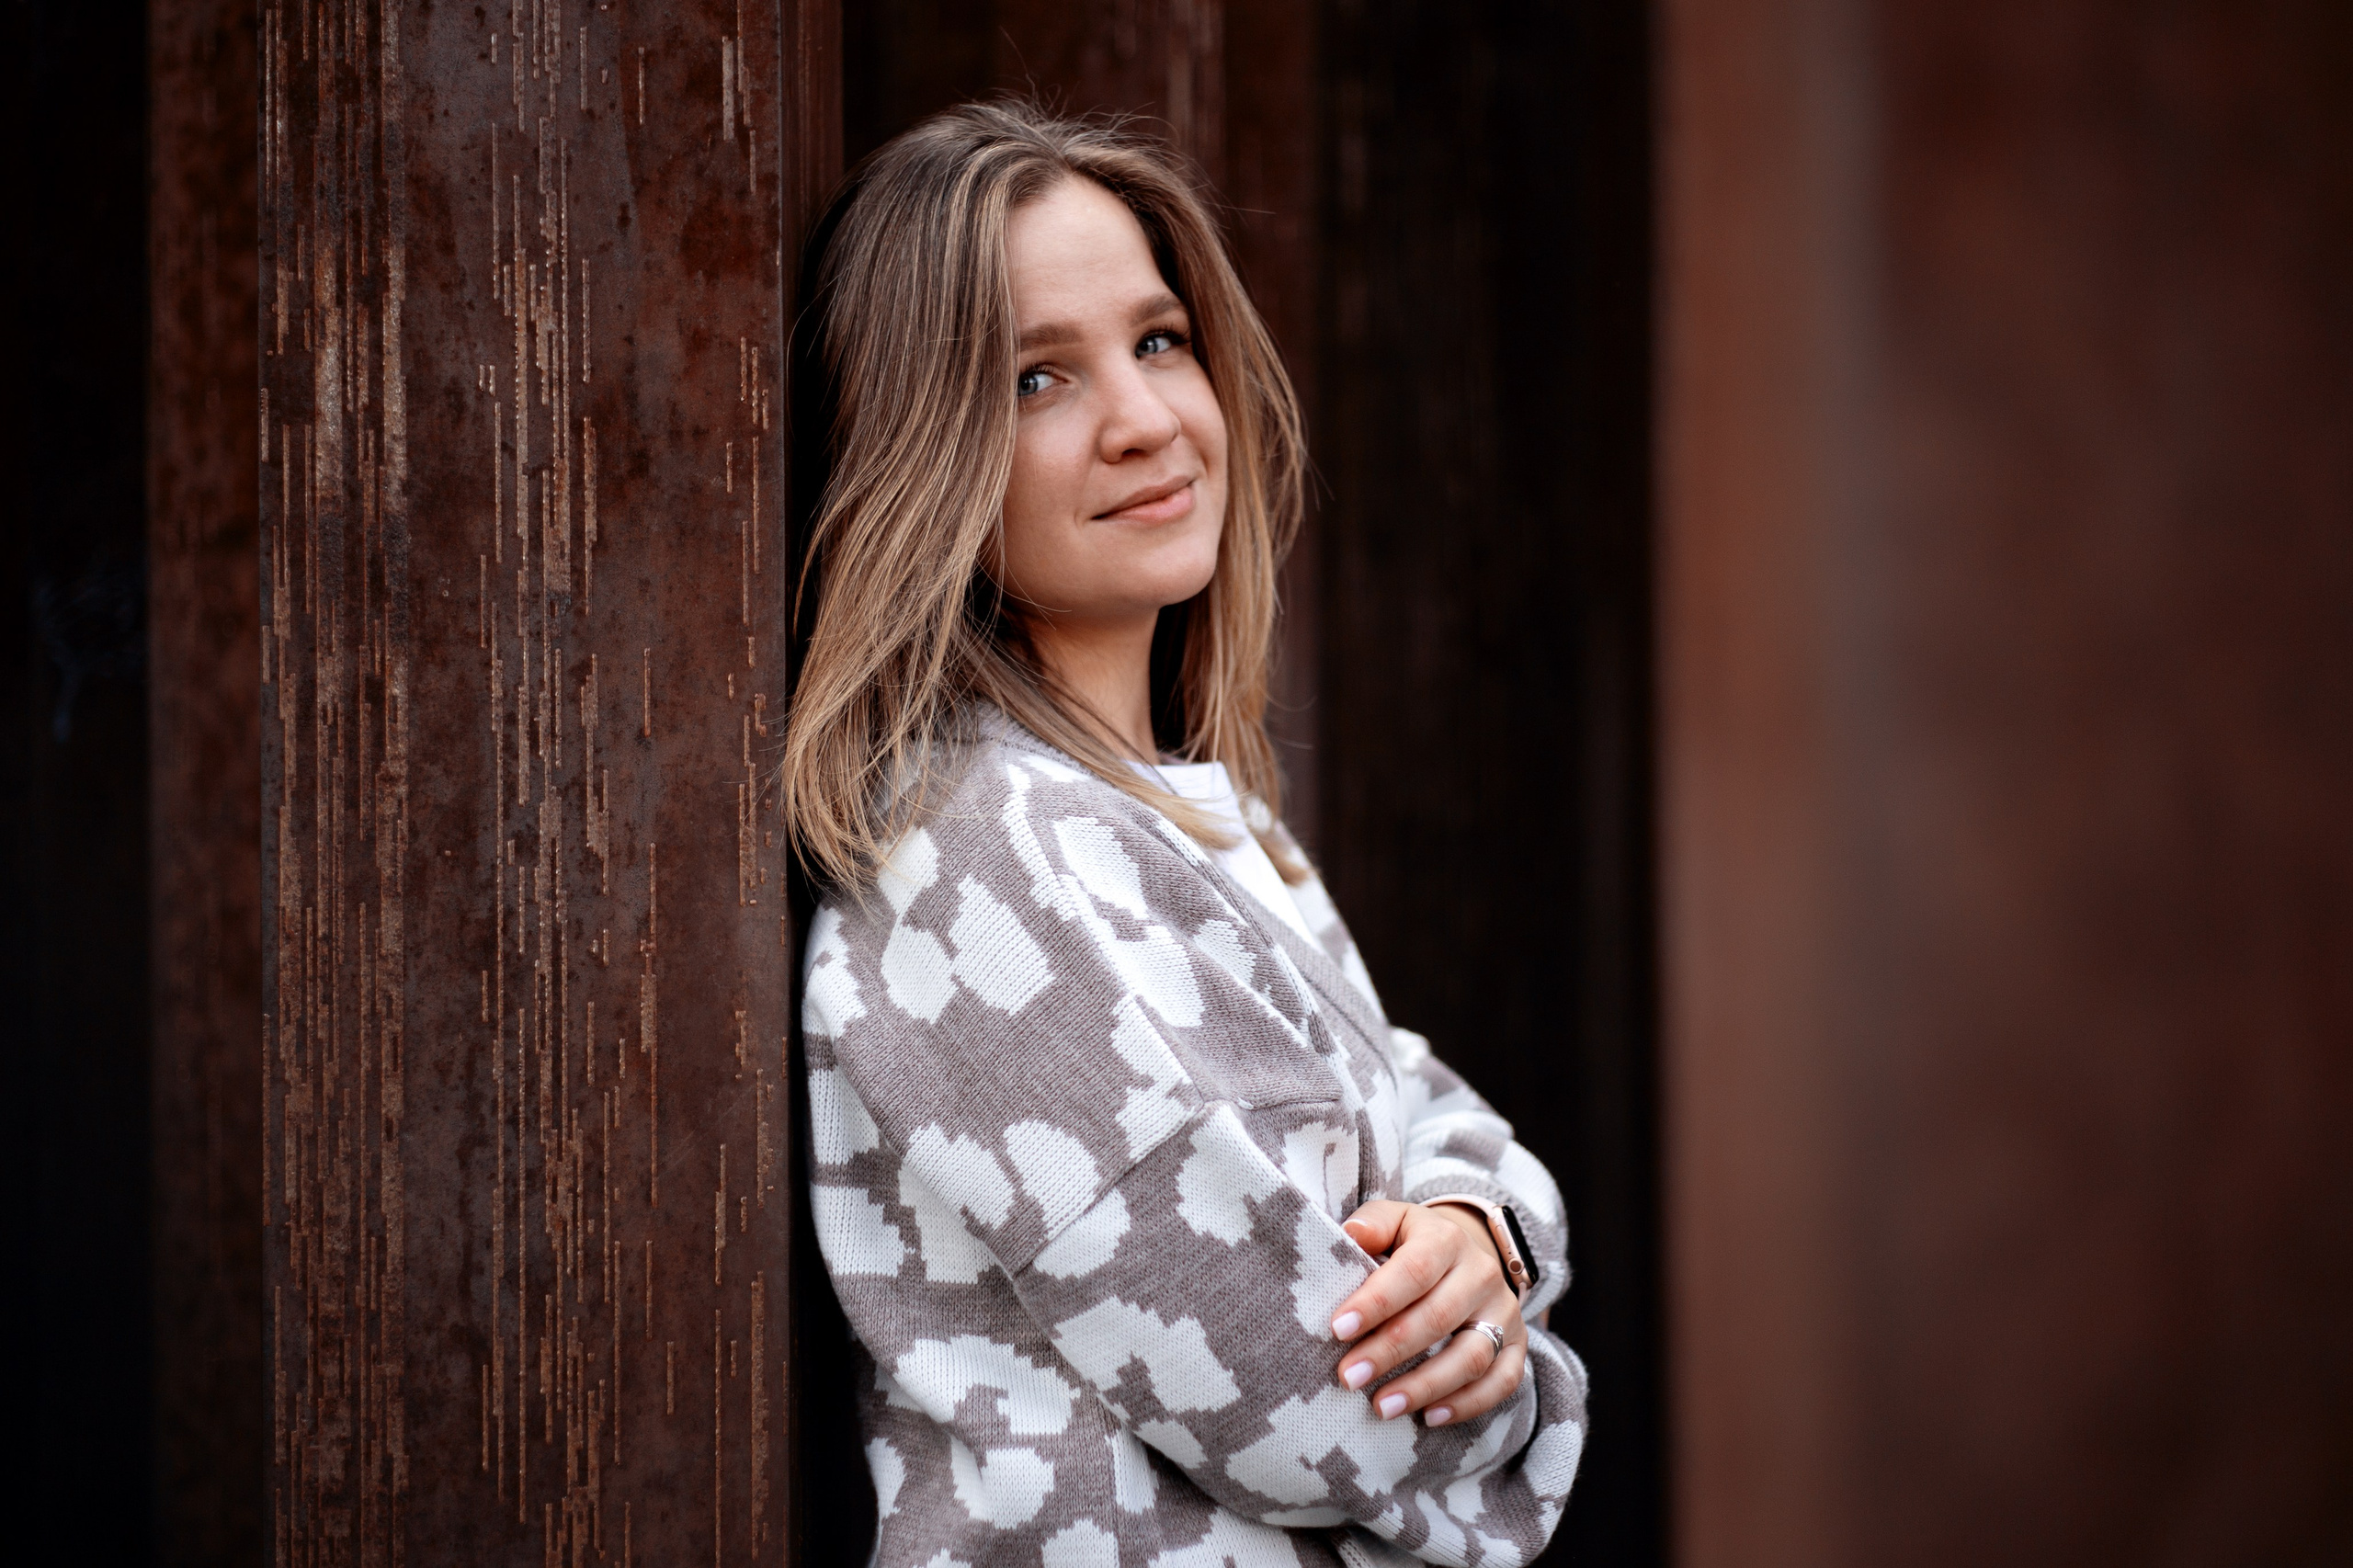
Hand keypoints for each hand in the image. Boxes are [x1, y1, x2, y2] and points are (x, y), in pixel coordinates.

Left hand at [1329, 1200, 1526, 1425]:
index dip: (1376, 1302)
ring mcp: (1504, 1312)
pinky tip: (1430, 1417)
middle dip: (1390, 1351)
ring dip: (1425, 1386)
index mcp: (1447, 1239)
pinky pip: (1502, 1381)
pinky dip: (1468, 1404)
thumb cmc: (1413, 1245)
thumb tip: (1352, 1233)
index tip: (1338, 1329)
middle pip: (1438, 1317)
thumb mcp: (1393, 1222)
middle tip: (1349, 1377)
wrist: (1464, 1258)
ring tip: (1382, 1406)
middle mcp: (1482, 1274)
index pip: (1413, 1270)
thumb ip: (1372, 1224)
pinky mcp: (1517, 1345)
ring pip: (1471, 1356)